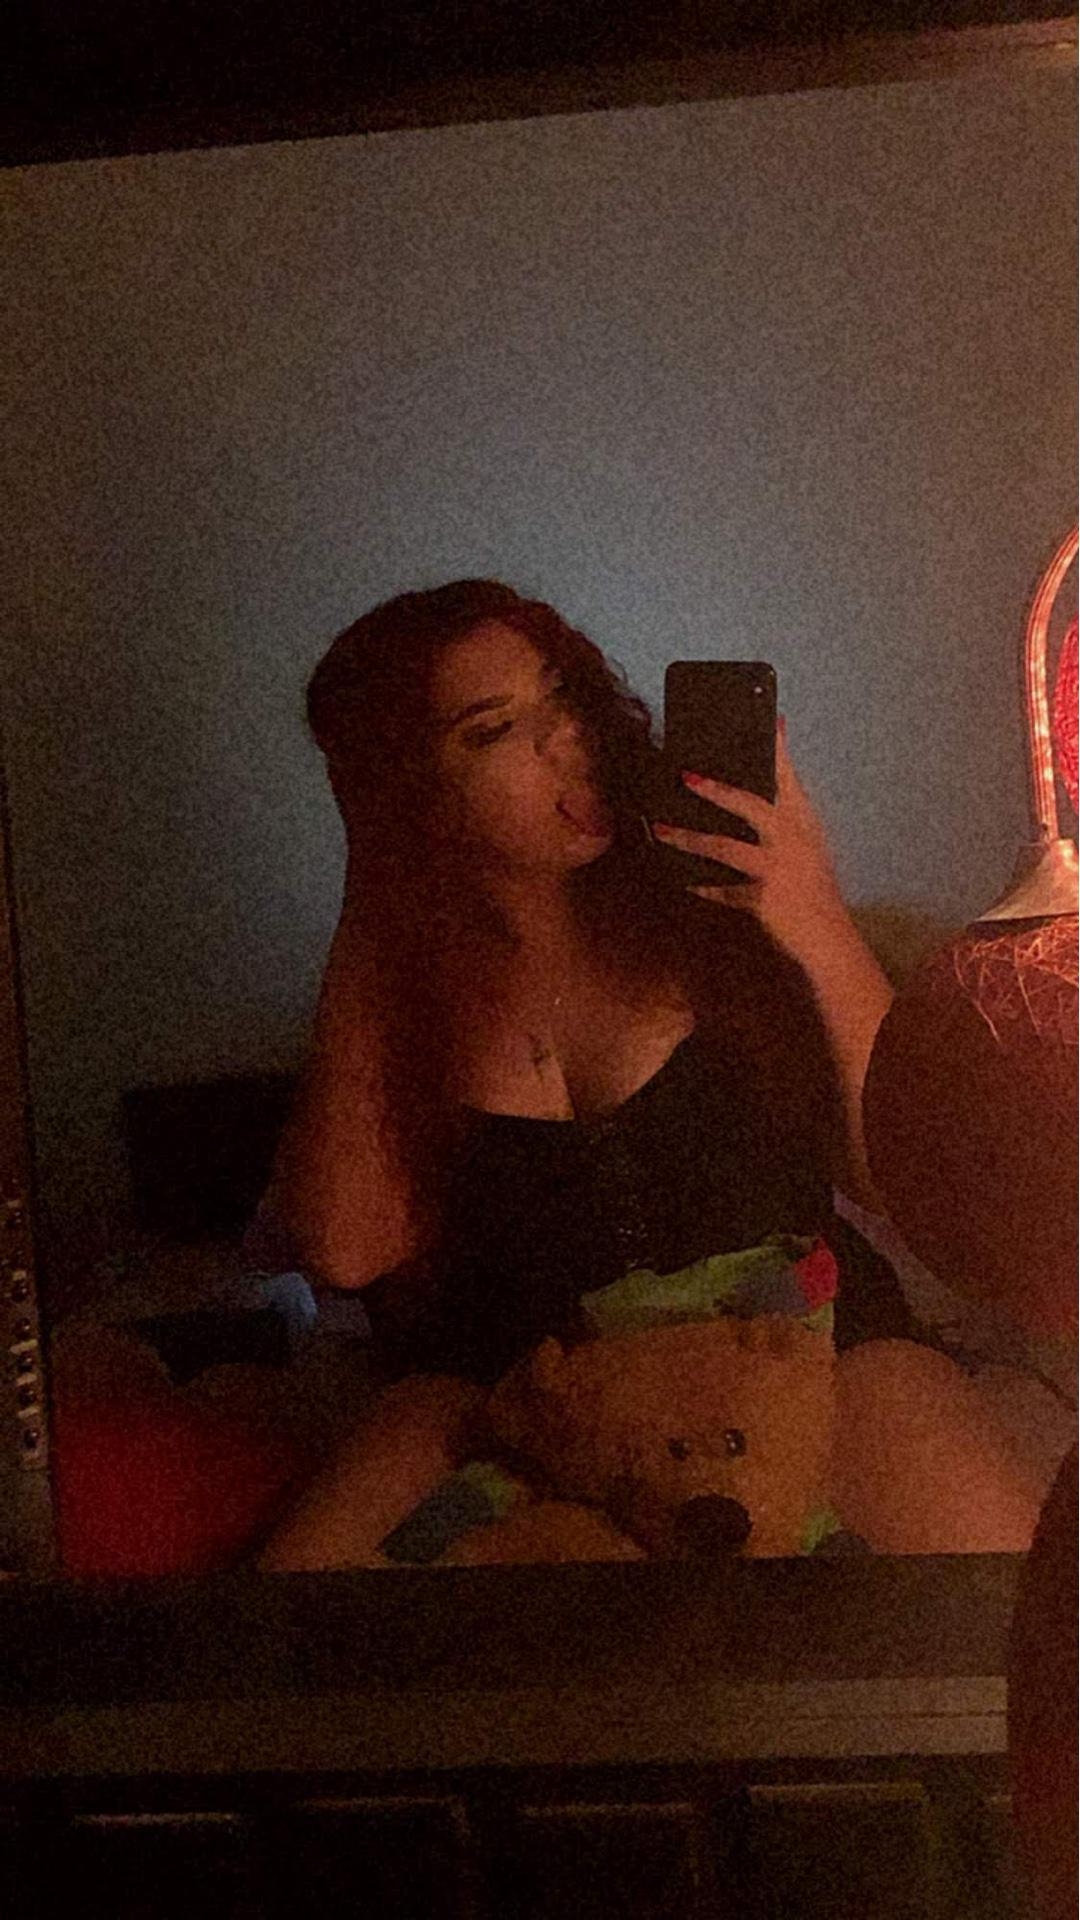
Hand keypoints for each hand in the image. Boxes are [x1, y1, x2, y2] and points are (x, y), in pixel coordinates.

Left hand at [650, 718, 849, 963]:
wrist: (828, 934)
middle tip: (686, 777)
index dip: (777, 749)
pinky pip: (723, 889)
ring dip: (688, 838)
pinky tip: (685, 881)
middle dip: (715, 790)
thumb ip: (787, 816)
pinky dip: (703, 886)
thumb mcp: (809, 845)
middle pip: (749, 805)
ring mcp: (775, 867)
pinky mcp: (761, 896)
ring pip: (723, 846)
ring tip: (659, 829)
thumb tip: (757, 792)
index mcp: (803, 822)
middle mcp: (790, 838)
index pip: (787, 778)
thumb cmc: (815, 887)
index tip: (769, 721)